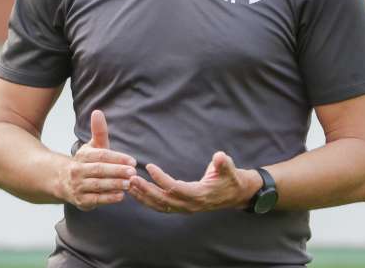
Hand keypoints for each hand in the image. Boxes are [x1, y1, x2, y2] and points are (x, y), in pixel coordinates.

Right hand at [59, 110, 136, 210]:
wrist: (65, 181)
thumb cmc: (86, 162)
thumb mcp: (92, 146)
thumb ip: (98, 132)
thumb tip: (97, 112)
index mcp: (83, 155)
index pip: (101, 155)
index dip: (117, 158)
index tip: (132, 161)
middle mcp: (78, 170)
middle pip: (99, 170)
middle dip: (117, 171)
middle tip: (133, 172)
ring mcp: (78, 186)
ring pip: (98, 185)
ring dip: (114, 184)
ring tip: (129, 184)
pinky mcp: (81, 200)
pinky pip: (96, 199)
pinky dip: (108, 198)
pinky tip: (120, 196)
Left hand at [129, 151, 261, 214]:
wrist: (235, 194)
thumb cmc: (231, 178)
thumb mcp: (230, 169)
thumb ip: (224, 163)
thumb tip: (220, 157)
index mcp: (199, 195)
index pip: (175, 188)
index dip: (161, 179)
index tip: (149, 167)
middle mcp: (190, 205)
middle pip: (163, 200)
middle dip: (146, 190)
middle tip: (132, 178)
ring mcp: (185, 208)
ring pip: (159, 206)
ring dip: (143, 197)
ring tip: (129, 185)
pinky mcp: (181, 207)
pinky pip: (161, 206)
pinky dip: (147, 200)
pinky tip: (137, 192)